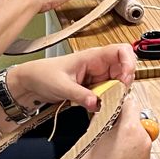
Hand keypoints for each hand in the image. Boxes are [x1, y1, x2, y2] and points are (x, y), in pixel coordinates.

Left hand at [6, 45, 136, 111]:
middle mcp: (98, 65)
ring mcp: (97, 77)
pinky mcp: (94, 88)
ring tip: (107, 103)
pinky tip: (99, 107)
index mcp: (92, 56)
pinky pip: (108, 94)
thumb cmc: (43, 74)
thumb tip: (98, 103)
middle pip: (124, 69)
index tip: (125, 80)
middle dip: (124, 83)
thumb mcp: (61, 86)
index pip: (121, 51)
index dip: (129, 63)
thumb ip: (80, 95)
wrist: (31, 83)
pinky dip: (108, 101)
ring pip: (118, 83)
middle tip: (117, 96)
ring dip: (117, 94)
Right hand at [67, 87, 152, 158]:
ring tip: (111, 147)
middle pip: (137, 121)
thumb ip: (102, 117)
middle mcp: (143, 142)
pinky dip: (130, 152)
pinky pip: (140, 152)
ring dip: (129, 137)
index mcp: (131, 130)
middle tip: (108, 128)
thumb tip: (105, 109)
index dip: (120, 104)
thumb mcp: (91, 135)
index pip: (131, 104)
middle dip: (125, 122)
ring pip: (140, 137)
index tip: (113, 106)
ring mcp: (146, 157)